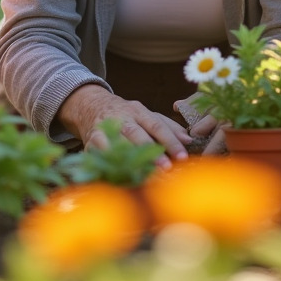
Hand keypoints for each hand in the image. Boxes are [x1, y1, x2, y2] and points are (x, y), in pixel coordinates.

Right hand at [59, 85, 191, 167]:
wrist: (92, 105)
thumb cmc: (127, 114)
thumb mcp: (147, 115)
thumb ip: (168, 126)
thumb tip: (189, 140)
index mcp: (138, 111)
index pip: (156, 125)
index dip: (170, 140)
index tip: (182, 156)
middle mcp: (121, 118)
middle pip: (137, 134)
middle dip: (151, 152)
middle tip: (166, 168)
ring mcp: (105, 128)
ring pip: (119, 143)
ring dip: (131, 160)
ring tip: (145, 175)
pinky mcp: (91, 140)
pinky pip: (100, 152)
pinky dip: (110, 162)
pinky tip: (120, 174)